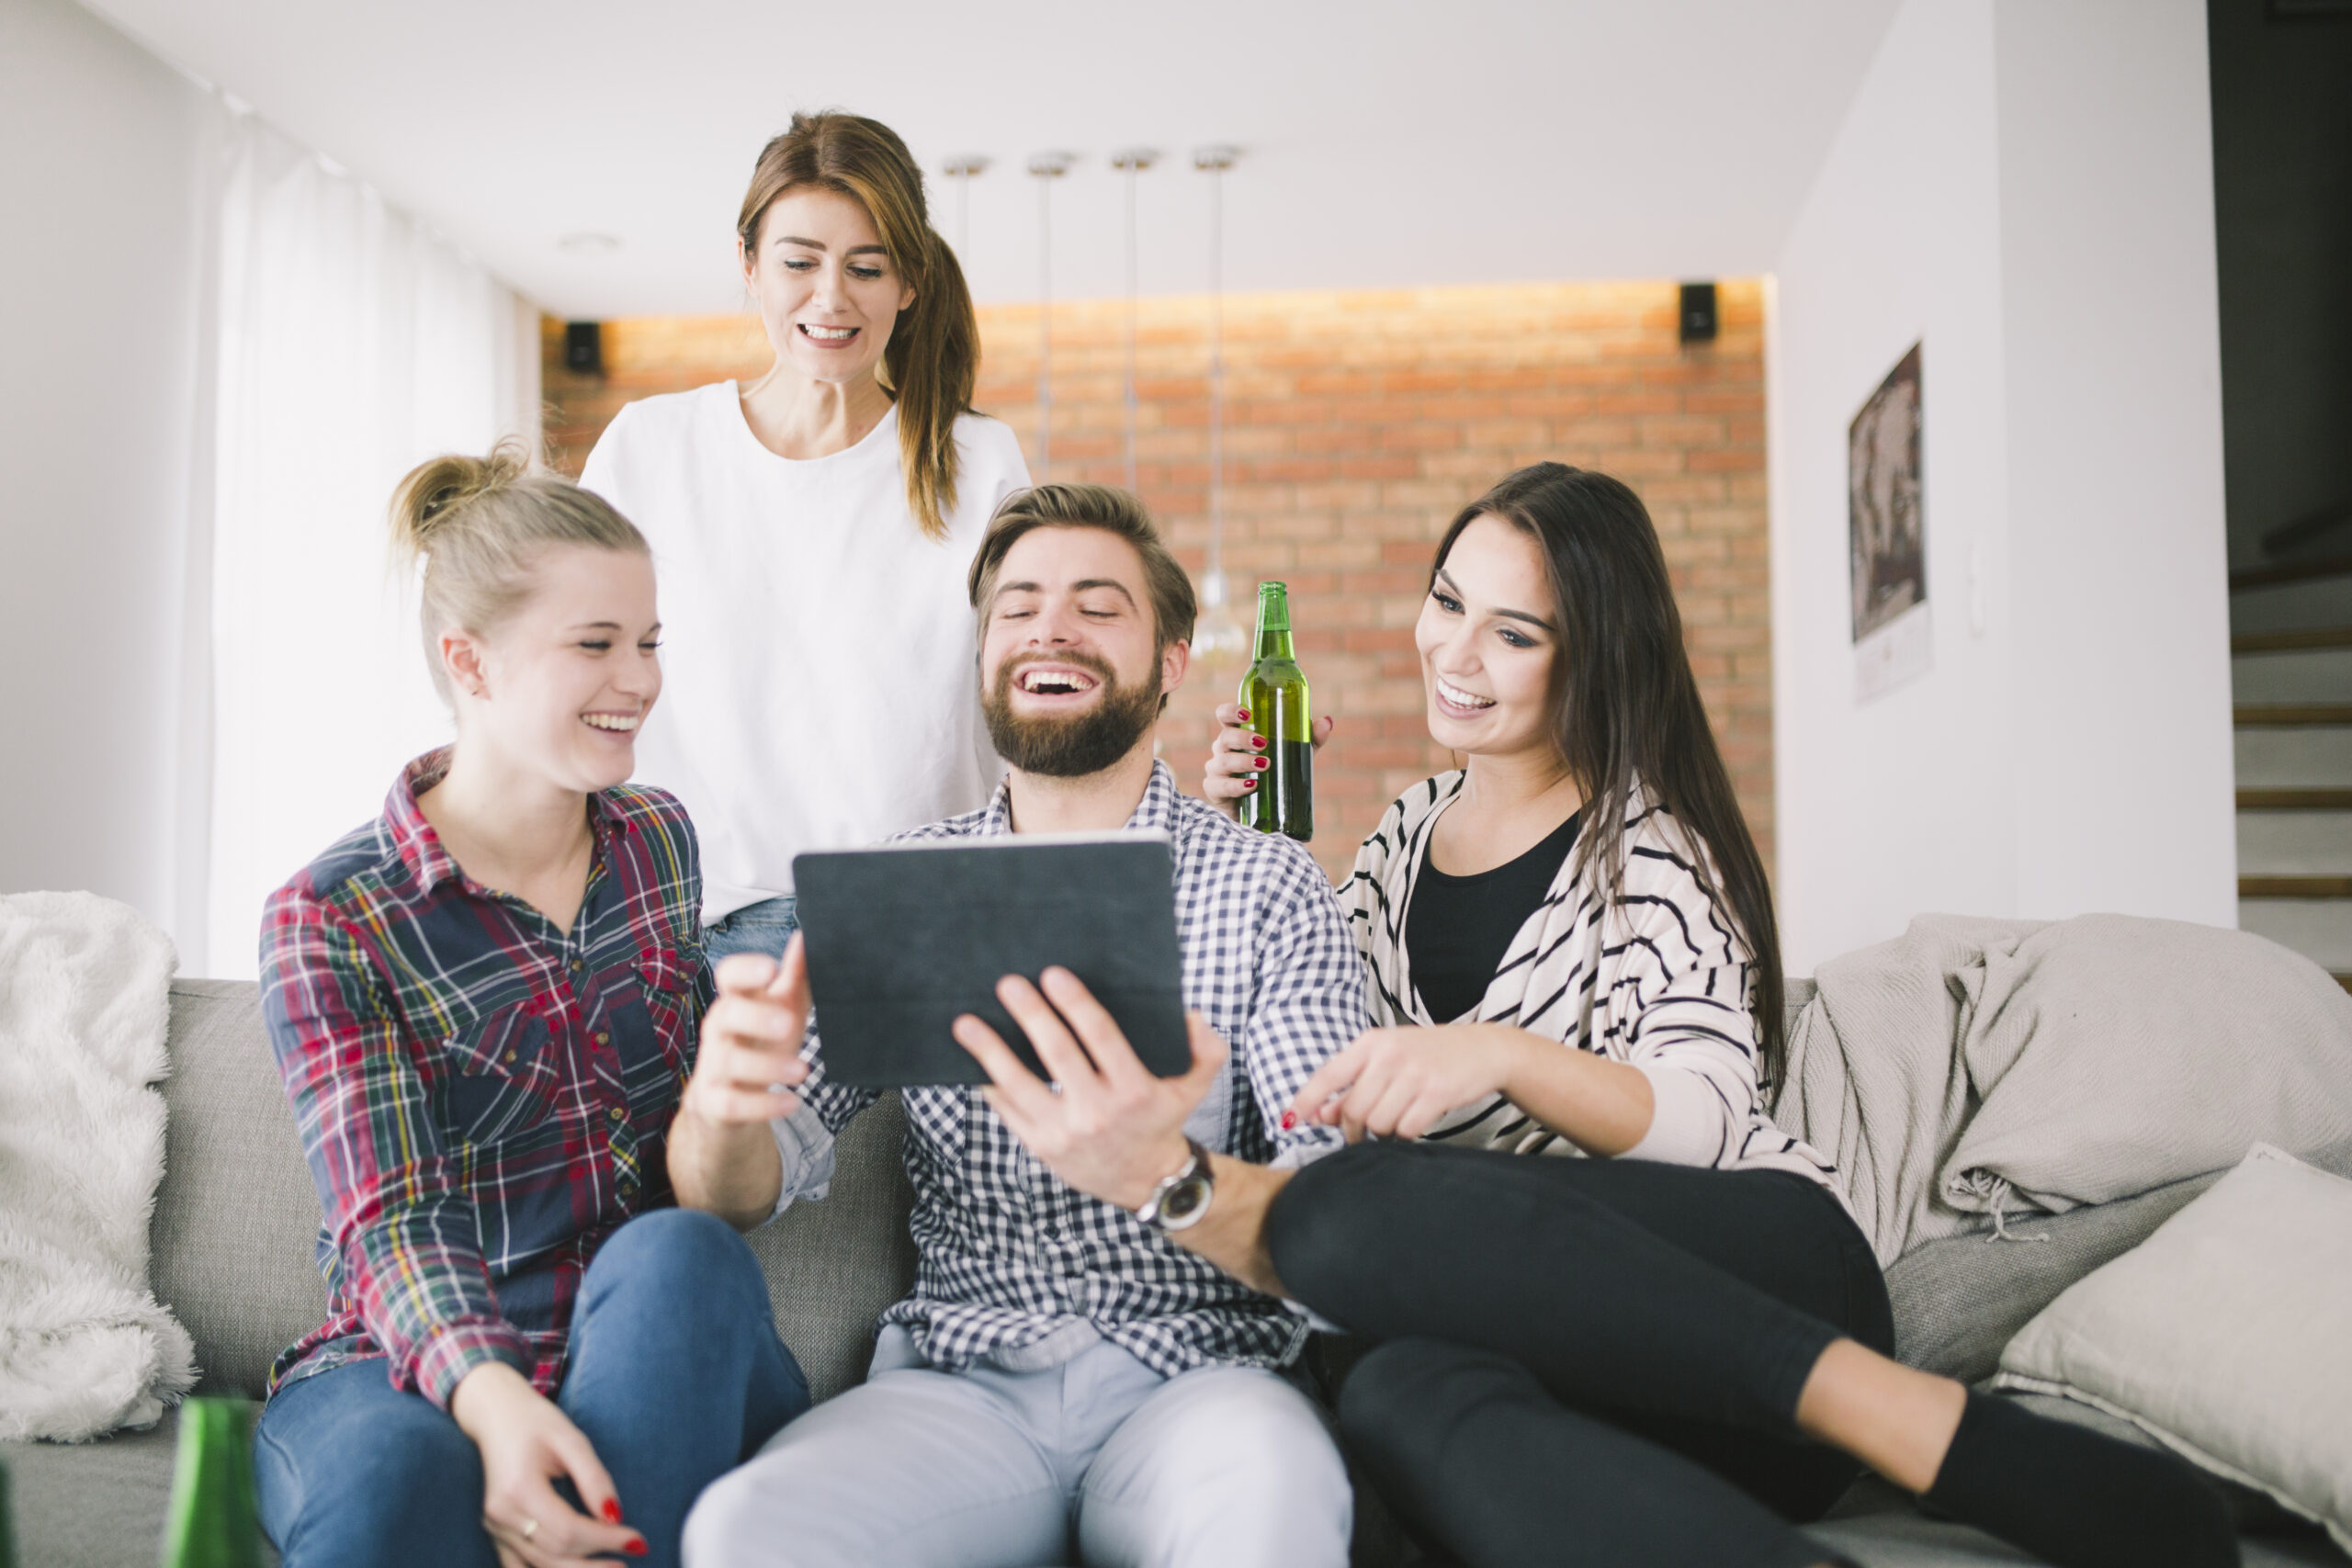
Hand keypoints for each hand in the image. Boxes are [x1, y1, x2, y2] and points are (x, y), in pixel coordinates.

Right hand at [449, 1361, 645, 1564]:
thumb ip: (594, 1478)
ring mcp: (492, 1526)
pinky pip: (517, 1566)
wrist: (494, 1414)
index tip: (638, 1540)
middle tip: (634, 1554)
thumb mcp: (571, 1439)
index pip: (569, 1530)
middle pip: (555, 1553)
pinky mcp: (493, 1531)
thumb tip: (615, 1517)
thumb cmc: (535, 1421)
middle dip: (597, 1562)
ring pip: (538, 1565)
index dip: (606, 1540)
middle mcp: (501, 1514)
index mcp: (520, 1489)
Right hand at [683, 934, 811, 1126]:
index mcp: (737, 1002)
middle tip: (788, 1023)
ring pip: (728, 1061)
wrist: (727, 1105)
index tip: (771, 968)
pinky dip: (762, 1105)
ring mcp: (712, 1067)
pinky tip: (790, 1102)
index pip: (727, 976)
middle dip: (755, 1017)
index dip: (745, 970)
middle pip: (724, 1014)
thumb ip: (796, 976)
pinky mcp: (714, 1103)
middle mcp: (719, 1030)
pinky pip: (731, 1104)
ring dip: (767, 1066)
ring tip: (803, 1071)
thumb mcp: (782, 1008)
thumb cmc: (760, 1044)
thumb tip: (808, 936)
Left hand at [951, 967, 1227, 1210]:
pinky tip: (970, 1057)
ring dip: (989, 1051)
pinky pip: (1006, 1109)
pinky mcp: (1039, 1145)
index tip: (1053, 974)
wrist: (1144, 1179)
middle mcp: (1098, 1112)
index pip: (1101, 1037)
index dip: (1075, 1003)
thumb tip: (1189, 1013)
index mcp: (1134, 1090)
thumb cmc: (1162, 1117)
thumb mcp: (1196, 1085)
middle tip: (1008, 983)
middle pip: (1057, 1053)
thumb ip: (1206, 1047)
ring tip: (965, 1022)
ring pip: (1019, 1084)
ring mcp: (1064, 1132)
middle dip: (1030, 1014)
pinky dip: (986, 1081)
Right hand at [1201, 702, 1335, 816]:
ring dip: (1243, 761)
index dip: (1231, 711)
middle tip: (1263, 743)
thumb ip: (1310, 739)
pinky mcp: (1215, 791)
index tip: (1248, 714)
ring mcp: (1217, 770)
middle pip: (1225, 737)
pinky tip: (1251, 786)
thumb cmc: (1276, 776)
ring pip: (1223, 761)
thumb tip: (1326, 721)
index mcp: (1237, 734)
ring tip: (1265, 764)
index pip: (1224, 715)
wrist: (1265, 813)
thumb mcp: (1295, 756)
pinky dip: (1236, 786)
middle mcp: (1223, 749)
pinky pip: (1220, 786)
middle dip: (1243, 738)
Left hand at [1285, 1023, 1531, 1142]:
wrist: (1482, 1050)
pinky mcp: (1436, 1092)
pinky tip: (1414, 1121)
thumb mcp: (1386, 1061)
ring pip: (1378, 1123)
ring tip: (1396, 1120)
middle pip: (1353, 1110)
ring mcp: (1414, 1073)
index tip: (1289, 1122)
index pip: (1327, 1076)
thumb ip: (1351, 1087)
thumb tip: (1317, 1115)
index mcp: (1370, 1043)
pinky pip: (1406, 1129)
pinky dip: (1405, 1134)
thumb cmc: (1428, 1057)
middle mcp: (1389, 1055)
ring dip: (1382, 1132)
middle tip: (1364, 1133)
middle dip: (1353, 1130)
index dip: (1304, 1101)